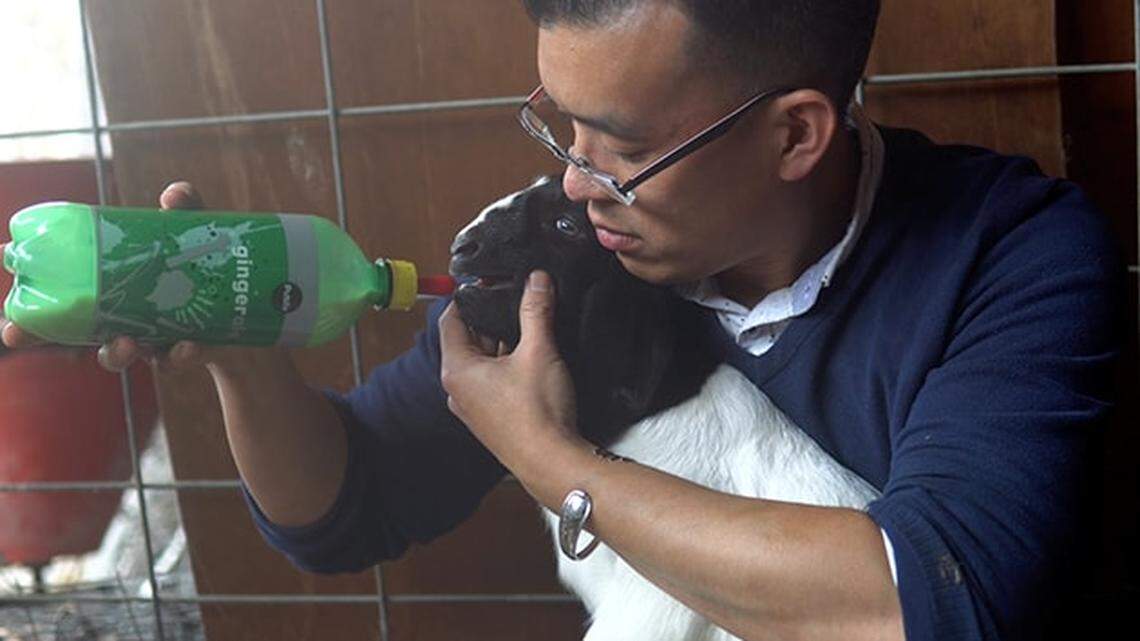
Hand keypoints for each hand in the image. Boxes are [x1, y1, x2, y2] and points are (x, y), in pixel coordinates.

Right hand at [0, 181, 249, 373]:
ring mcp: (150, 337)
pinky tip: (185, 347)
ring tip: (128, 344)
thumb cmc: (207, 259)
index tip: (6, 312)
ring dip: (117, 352)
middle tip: (15, 333)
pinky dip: (179, 355)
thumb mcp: (196, 230)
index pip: (58, 292)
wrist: (251, 302)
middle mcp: (120, 315)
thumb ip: (184, 210)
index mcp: (109, 284)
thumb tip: (173, 193)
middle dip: (41, 335)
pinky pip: (175, 360)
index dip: (26, 305)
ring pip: (120, 353)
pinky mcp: (185, 350)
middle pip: (70, 331)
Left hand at [438, 271, 582, 471]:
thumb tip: (536, 279)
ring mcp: (474, 408)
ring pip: (482, 363)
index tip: (486, 282)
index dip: (468, 298)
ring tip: (527, 325)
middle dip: (490, 319)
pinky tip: (530, 357)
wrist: (552, 462)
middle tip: (513, 298)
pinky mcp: (491, 420)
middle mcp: (458, 390)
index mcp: (457, 370)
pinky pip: (492, 382)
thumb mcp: (538, 351)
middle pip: (467, 341)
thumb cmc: (537, 411)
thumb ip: (535, 310)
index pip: (450, 320)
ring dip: (501, 343)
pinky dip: (506, 365)